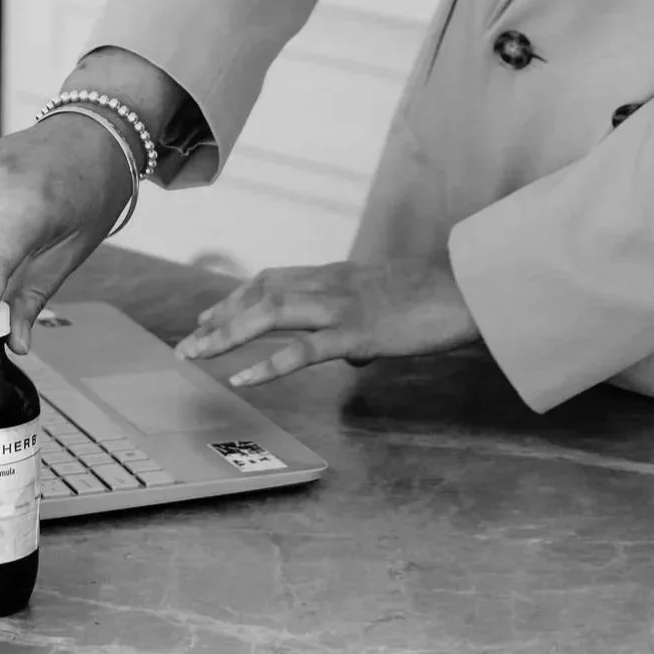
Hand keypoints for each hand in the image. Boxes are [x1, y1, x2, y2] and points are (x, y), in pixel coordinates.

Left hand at [176, 254, 479, 390]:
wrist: (467, 290)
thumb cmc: (432, 302)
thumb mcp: (387, 309)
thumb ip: (361, 328)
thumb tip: (353, 355)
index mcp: (334, 276)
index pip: (272, 279)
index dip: (235, 297)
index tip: (208, 315)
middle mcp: (328, 284)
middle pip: (259, 294)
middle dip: (218, 318)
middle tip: (186, 344)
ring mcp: (340, 306)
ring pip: (270, 313)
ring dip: (227, 334)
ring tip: (195, 354)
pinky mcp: (355, 332)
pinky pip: (302, 349)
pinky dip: (267, 363)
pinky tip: (241, 377)